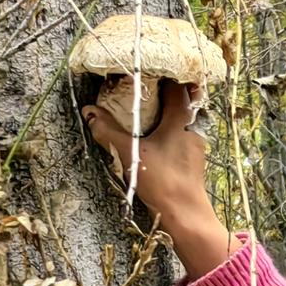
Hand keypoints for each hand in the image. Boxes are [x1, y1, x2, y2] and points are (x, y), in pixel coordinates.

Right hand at [82, 80, 207, 225]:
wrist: (186, 216)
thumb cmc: (163, 182)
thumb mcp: (130, 154)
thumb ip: (108, 132)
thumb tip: (89, 112)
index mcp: (183, 118)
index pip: (176, 85)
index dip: (161, 74)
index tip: (144, 70)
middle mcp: (194, 127)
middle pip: (181, 100)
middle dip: (162, 92)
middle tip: (141, 87)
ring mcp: (196, 145)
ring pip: (182, 119)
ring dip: (166, 113)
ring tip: (145, 109)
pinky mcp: (193, 160)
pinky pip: (181, 136)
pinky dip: (168, 130)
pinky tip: (153, 137)